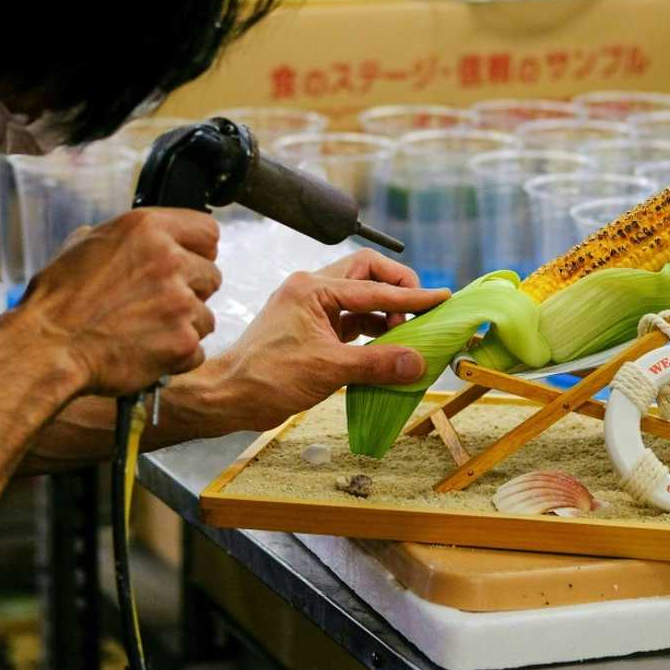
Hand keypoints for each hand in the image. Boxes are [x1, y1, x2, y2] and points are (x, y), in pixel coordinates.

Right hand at [0, 208, 220, 396]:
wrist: (48, 348)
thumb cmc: (58, 301)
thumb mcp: (84, 246)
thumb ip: (124, 240)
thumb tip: (140, 240)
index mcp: (148, 229)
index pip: (208, 232)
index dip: (198, 251)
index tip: (188, 264)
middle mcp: (170, 260)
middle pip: (212, 276)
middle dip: (191, 292)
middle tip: (158, 306)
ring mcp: (180, 302)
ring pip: (206, 317)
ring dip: (183, 327)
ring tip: (145, 332)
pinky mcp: (183, 341)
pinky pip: (197, 350)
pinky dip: (176, 357)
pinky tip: (146, 352)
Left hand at [206, 249, 449, 431]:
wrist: (228, 396)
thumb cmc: (266, 378)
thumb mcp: (328, 370)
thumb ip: (377, 363)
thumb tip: (417, 362)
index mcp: (313, 289)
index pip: (373, 287)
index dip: (411, 297)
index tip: (441, 299)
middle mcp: (312, 290)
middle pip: (366, 273)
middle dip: (397, 289)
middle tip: (422, 311)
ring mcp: (310, 309)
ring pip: (359, 298)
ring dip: (385, 313)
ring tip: (407, 336)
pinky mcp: (310, 329)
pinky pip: (350, 321)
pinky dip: (371, 331)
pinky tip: (386, 348)